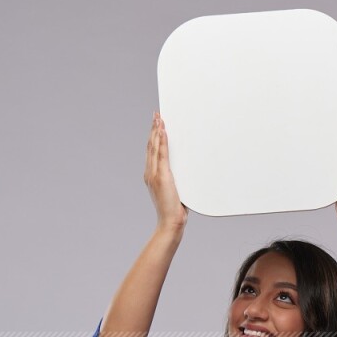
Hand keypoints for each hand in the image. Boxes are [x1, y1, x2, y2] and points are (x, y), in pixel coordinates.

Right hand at [144, 112, 188, 229]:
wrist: (171, 221)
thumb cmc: (174, 209)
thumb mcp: (176, 190)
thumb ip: (177, 180)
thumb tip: (186, 172)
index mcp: (151, 176)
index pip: (151, 151)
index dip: (153, 137)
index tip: (157, 124)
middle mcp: (150, 173)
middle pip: (150, 146)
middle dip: (154, 129)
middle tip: (156, 114)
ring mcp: (154, 174)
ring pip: (154, 147)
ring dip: (157, 131)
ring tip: (159, 118)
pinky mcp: (162, 176)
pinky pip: (161, 154)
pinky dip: (162, 141)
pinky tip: (163, 131)